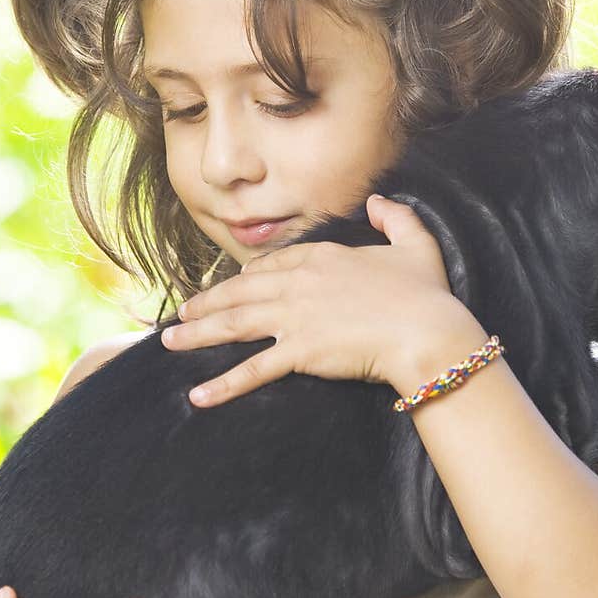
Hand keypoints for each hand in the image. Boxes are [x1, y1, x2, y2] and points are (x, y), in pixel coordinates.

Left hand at [164, 193, 456, 405]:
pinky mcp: (299, 351)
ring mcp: (296, 317)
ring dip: (199, 333)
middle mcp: (300, 283)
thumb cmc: (426, 294)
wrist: (426, 331)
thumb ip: (397, 217)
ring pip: (236, 323)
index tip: (233, 285)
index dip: (249, 275)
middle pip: (242, 291)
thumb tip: (379, 201)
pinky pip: (254, 369)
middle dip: (208, 303)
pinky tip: (199, 395)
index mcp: (323, 257)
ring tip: (171, 341)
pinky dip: (224, 383)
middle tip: (182, 314)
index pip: (274, 263)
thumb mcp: (417, 244)